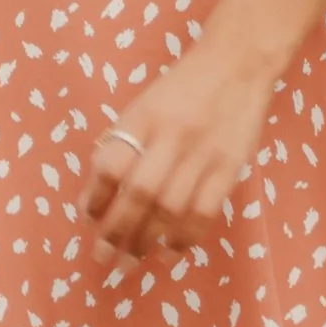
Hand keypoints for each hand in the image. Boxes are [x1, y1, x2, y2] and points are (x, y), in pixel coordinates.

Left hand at [80, 41, 275, 258]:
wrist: (237, 64)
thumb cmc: (183, 88)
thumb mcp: (146, 104)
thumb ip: (127, 142)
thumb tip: (101, 195)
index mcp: (144, 116)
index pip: (112, 164)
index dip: (96, 196)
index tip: (88, 217)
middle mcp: (172, 135)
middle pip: (139, 193)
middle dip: (117, 231)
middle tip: (104, 257)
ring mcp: (204, 153)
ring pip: (171, 209)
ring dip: (147, 241)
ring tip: (131, 262)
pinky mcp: (230, 167)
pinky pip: (205, 211)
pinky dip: (185, 238)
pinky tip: (169, 253)